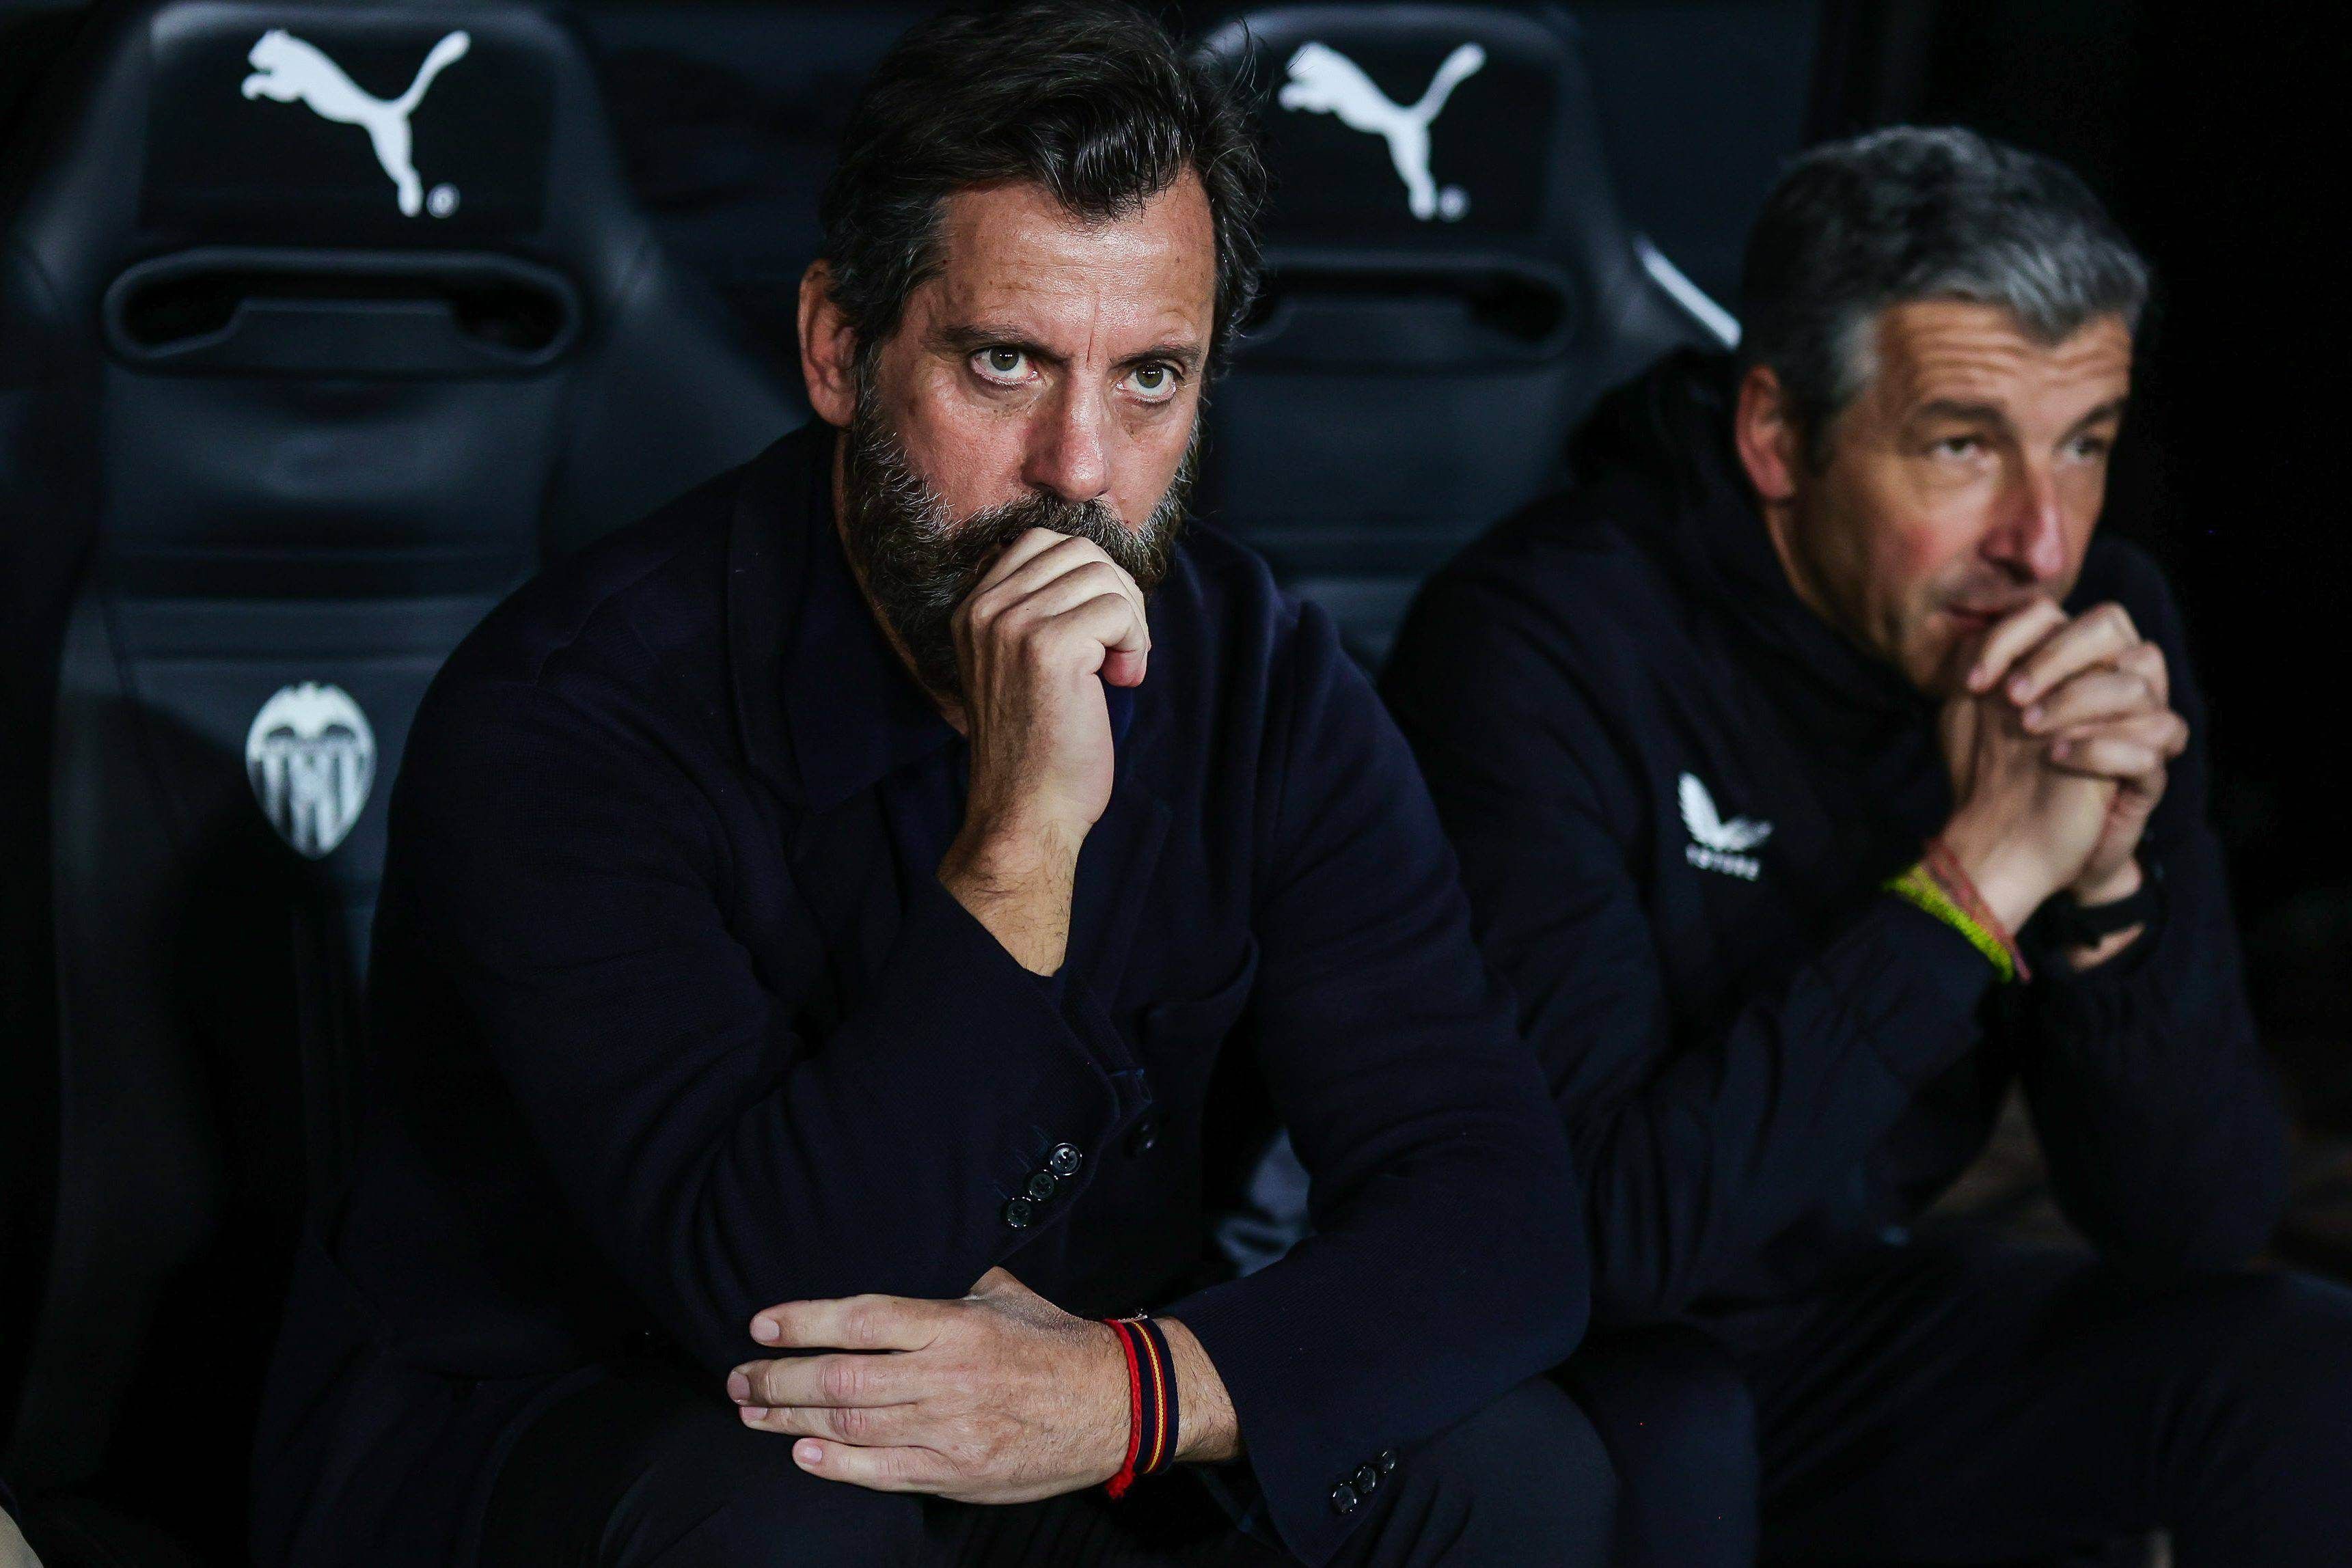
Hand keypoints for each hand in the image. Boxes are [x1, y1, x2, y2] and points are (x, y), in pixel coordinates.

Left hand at [728, 1269, 1237, 1502]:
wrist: (1116, 1405)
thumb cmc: (1056, 1343)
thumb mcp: (1006, 1294)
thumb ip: (950, 1284)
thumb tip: (905, 1264)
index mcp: (957, 1325)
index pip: (863, 1319)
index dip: (804, 1322)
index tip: (761, 1325)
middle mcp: (947, 1377)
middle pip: (841, 1380)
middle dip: (778, 1379)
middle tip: (738, 1376)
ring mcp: (950, 1430)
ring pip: (851, 1427)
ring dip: (790, 1420)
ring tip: (753, 1411)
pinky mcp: (957, 1472)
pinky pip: (882, 1471)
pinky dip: (835, 1464)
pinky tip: (801, 1453)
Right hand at [938, 530, 1149, 973]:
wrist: (1025, 813)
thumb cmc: (1038, 748)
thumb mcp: (1021, 664)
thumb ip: (1042, 613)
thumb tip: (1103, 571)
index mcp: (972, 608)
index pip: (1043, 542)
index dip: (1089, 577)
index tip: (1098, 631)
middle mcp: (984, 608)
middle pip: (1080, 550)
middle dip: (1118, 595)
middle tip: (1121, 650)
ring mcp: (1014, 625)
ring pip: (1104, 576)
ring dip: (1130, 622)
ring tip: (1120, 669)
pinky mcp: (1050, 648)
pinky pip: (1119, 610)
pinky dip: (1135, 643)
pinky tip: (1122, 681)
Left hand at [1939, 601, 2119, 931]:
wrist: (2007, 844)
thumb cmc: (1992, 768)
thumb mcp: (1969, 711)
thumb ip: (1974, 662)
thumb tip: (1974, 628)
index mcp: (2070, 662)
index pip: (2059, 614)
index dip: (2015, 635)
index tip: (1972, 682)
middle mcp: (2109, 684)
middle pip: (2114, 626)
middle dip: (2057, 654)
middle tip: (2011, 696)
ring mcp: (2135, 728)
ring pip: (2138, 685)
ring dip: (2076, 699)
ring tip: (2028, 729)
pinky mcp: (2145, 778)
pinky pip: (2150, 748)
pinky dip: (2099, 748)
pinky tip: (2054, 758)